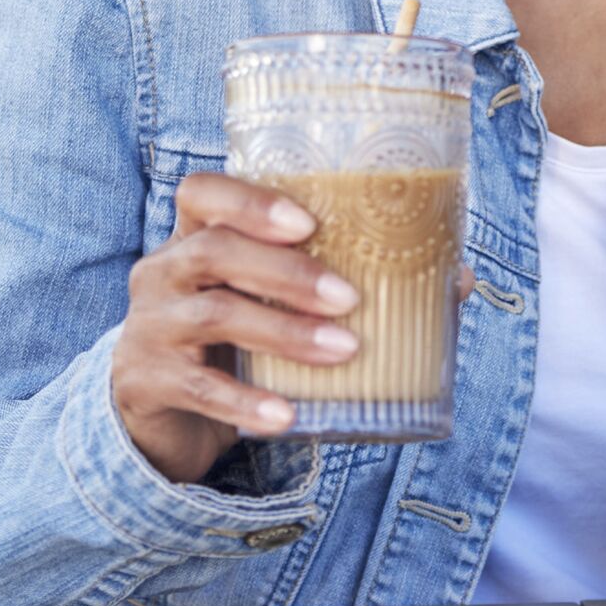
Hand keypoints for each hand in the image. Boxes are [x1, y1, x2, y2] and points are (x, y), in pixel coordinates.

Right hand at [111, 170, 476, 485]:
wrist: (158, 410)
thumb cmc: (235, 336)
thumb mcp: (274, 300)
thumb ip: (350, 279)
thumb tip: (458, 277)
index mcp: (196, 234)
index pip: (203, 191)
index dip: (251, 200)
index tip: (308, 222)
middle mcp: (164, 271)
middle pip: (214, 251)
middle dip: (287, 271)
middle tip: (349, 297)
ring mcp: (150, 326)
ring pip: (213, 315)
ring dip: (284, 332)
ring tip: (343, 350)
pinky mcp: (146, 383)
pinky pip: (198, 388)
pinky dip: (246, 402)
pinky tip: (288, 415)